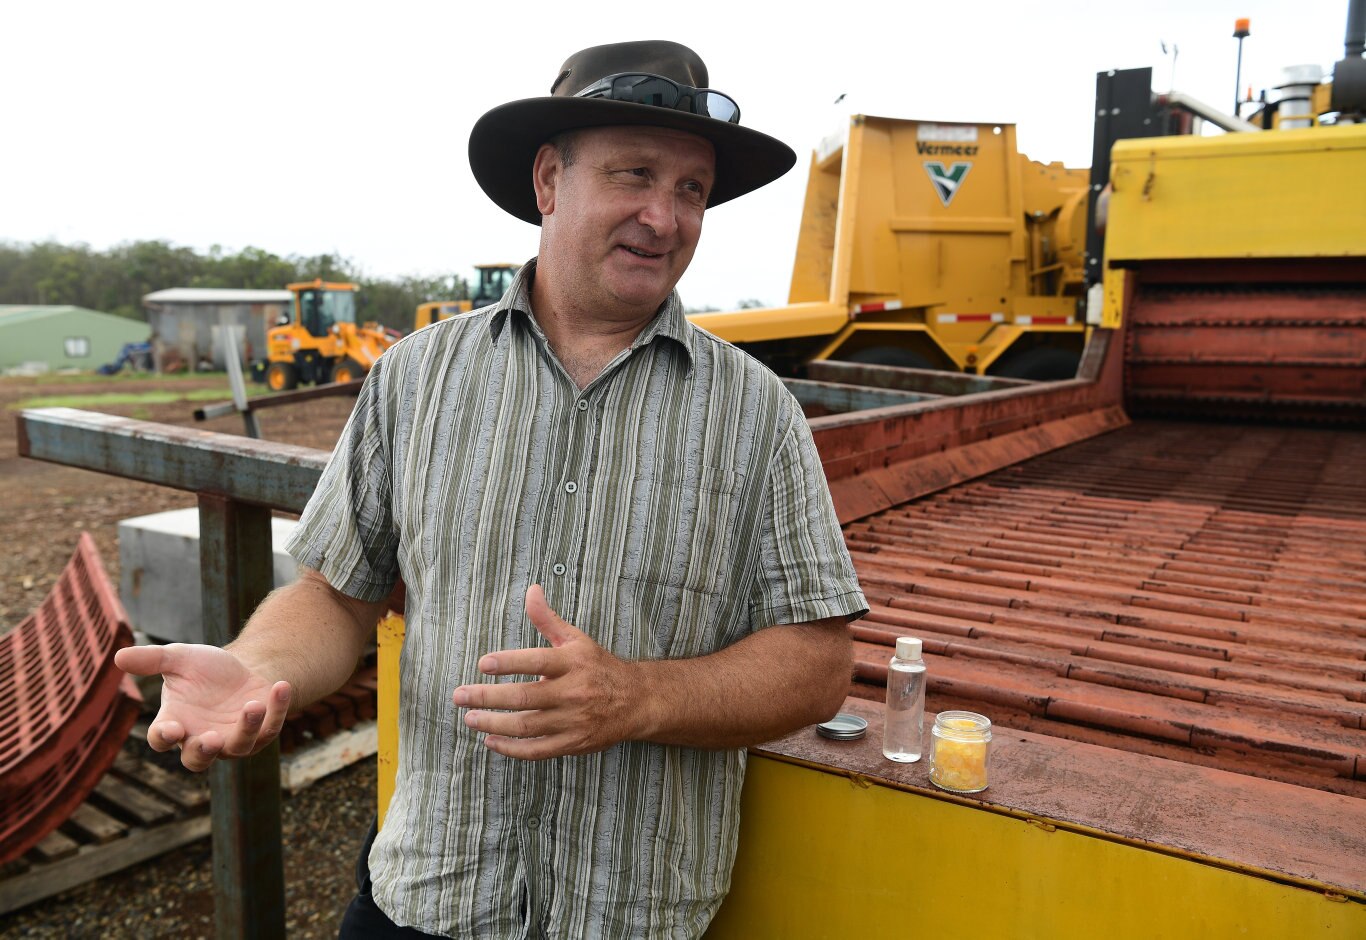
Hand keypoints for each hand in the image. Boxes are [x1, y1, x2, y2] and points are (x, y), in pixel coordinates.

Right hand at [114, 643, 291, 772]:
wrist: (243, 669)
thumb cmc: (205, 670)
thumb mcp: (180, 659)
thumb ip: (153, 660)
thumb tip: (118, 657)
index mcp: (175, 723)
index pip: (161, 739)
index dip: (164, 737)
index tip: (172, 728)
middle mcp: (201, 738)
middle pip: (197, 760)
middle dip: (203, 752)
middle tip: (211, 739)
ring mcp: (233, 740)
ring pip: (238, 746)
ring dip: (246, 728)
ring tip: (252, 704)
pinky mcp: (262, 732)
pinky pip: (270, 728)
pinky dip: (277, 709)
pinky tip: (280, 687)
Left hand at [452, 585, 640, 759]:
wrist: (635, 701)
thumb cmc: (598, 667)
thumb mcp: (576, 639)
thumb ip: (548, 619)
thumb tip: (531, 590)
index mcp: (573, 663)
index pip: (537, 661)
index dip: (509, 662)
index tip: (483, 664)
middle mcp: (573, 692)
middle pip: (525, 697)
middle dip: (488, 697)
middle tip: (459, 696)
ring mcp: (573, 721)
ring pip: (527, 726)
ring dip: (494, 724)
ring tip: (470, 718)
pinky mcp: (573, 743)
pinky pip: (537, 750)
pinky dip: (512, 748)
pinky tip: (491, 741)